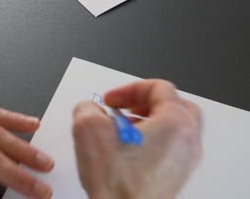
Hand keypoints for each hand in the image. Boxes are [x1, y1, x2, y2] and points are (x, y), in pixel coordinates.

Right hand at [72, 80, 201, 198]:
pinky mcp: (176, 176)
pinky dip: (152, 140)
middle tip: (125, 108)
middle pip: (175, 104)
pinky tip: (127, 150)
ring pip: (174, 126)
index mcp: (175, 123)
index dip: (128, 89)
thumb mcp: (88, 129)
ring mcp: (185, 161)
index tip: (111, 100)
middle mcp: (187, 141)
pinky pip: (170, 147)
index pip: (158, 88)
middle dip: (145, 102)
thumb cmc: (118, 186)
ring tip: (123, 129)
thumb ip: (87, 107)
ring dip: (148, 121)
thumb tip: (90, 109)